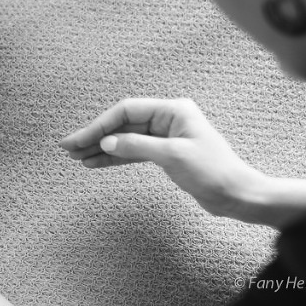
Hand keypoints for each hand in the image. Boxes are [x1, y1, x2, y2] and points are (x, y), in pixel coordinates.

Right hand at [60, 98, 254, 217]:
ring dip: (101, 148)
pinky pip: (133, 152)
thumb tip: (107, 141)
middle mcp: (167, 119)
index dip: (100, 125)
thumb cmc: (214, 172)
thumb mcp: (173, 156)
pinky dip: (114, 158)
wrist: (237, 195)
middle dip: (95, 136)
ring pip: (125, 140)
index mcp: (173, 110)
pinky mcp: (165, 155)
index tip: (80, 139)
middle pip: (122, 125)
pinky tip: (96, 163)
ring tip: (77, 158)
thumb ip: (137, 146)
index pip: (127, 111)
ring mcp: (165, 137)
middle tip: (68, 147)